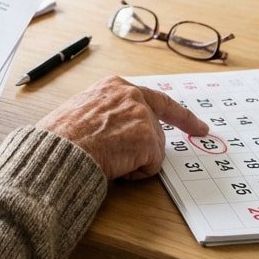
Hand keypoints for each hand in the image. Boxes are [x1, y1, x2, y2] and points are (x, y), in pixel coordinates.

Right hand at [37, 75, 208, 179]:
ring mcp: (142, 116)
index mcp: (114, 86)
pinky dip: (136, 172)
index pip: (154, 99)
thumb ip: (107, 112)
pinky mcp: (148, 138)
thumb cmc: (60, 137)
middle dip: (153, 146)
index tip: (198, 126)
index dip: (180, 115)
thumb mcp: (81, 111)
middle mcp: (131, 96)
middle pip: (156, 128)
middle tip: (153, 150)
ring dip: (134, 160)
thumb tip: (118, 129)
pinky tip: (115, 166)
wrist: (59, 151)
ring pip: (153, 149)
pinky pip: (152, 166)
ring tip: (107, 158)